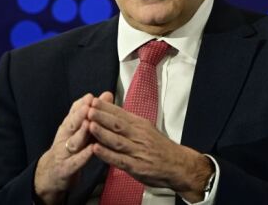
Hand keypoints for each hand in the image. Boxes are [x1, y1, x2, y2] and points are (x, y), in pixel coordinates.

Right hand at [34, 93, 109, 203]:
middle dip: (79, 115)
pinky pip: (74, 162)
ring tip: (89, 124)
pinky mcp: (65, 170)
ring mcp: (63, 154)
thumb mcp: (79, 131)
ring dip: (81, 133)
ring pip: (73, 142)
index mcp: (68, 128)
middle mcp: (64, 138)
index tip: (91, 97)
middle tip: (89, 106)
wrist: (51, 176)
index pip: (73, 113)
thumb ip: (92, 114)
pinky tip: (92, 150)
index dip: (81, 105)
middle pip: (71, 124)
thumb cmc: (70, 149)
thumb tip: (107, 95)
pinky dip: (83, 156)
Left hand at [87, 92, 213, 201]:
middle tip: (87, 107)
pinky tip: (96, 149)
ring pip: (117, 140)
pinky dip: (107, 154)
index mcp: (141, 125)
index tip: (93, 100)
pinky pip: (119, 159)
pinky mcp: (137, 167)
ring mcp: (138, 151)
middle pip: (118, 124)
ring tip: (89, 124)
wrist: (180, 165)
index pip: (121, 114)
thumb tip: (112, 113)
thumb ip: (130, 123)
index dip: (106, 107)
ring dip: (102, 132)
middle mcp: (139, 136)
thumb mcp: (148, 130)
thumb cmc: (161, 148)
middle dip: (102, 116)